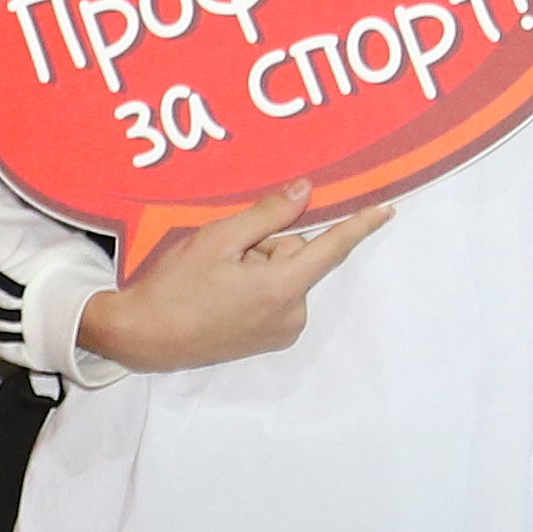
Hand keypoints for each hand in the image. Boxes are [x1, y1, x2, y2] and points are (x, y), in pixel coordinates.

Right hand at [72, 182, 390, 372]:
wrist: (144, 336)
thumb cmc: (176, 286)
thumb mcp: (218, 239)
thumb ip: (268, 214)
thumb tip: (306, 191)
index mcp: (282, 287)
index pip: (331, 248)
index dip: (360, 225)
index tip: (387, 211)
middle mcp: (292, 314)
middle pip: (297, 256)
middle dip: (268, 246)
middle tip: (226, 255)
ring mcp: (282, 331)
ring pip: (286, 276)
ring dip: (260, 267)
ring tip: (219, 278)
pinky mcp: (270, 341)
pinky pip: (277, 297)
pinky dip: (257, 288)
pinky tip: (223, 294)